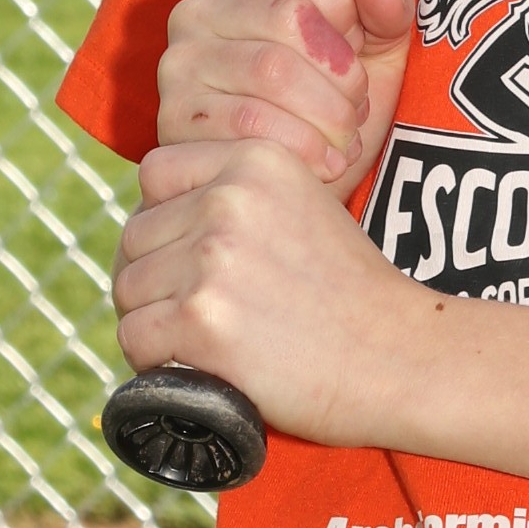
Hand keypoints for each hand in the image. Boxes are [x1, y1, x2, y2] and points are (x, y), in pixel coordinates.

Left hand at [114, 137, 417, 444]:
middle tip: (199, 313)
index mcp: (256, 159)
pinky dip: (153, 362)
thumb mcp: (306, 207)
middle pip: (135, 234)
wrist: (400, 357)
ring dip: (152, 321)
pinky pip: (134, 337)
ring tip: (203, 342)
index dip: (164, 220)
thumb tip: (154, 225)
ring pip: (128, 287)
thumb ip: (239, 199)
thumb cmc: (354, 296)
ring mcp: (212, 257)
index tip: (192, 258)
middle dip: (154, 277)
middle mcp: (229, 198)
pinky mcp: (201, 319)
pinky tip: (196, 367)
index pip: (156, 173)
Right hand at [154, 0, 414, 193]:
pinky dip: (303, 146)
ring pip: (272, 70)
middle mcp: (199, 10)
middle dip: (342, 69)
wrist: (286, 183)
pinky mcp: (175, 117)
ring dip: (328, 111)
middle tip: (359, 105)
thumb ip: (386, 12)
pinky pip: (250, 122)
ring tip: (346, 136)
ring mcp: (181, 63)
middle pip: (288, 16)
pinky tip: (324, 162)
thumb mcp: (372, 53)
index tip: (355, 42)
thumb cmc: (328, 102)